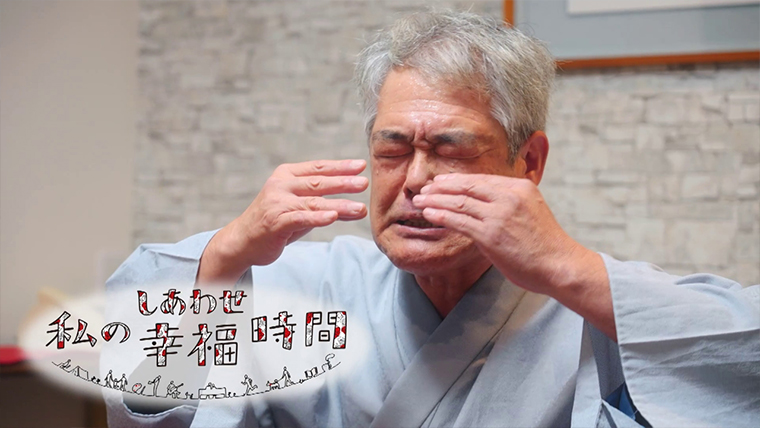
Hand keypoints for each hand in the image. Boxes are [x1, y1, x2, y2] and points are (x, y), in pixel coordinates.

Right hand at [198, 159, 368, 282]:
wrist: (242, 240)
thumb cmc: (276, 222)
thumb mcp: (301, 208)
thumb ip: (325, 204)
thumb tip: (358, 207)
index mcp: (287, 175)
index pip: (318, 168)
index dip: (340, 166)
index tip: (361, 165)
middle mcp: (281, 185)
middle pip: (318, 182)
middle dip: (344, 182)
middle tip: (364, 183)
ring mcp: (277, 203)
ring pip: (314, 202)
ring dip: (339, 205)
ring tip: (360, 208)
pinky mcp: (275, 222)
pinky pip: (300, 218)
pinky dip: (318, 218)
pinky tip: (333, 217)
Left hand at [412, 173, 615, 338]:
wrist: (560, 265)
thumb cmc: (546, 245)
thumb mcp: (531, 212)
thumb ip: (509, 205)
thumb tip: (484, 206)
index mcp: (520, 187)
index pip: (481, 180)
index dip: (457, 180)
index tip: (441, 182)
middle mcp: (509, 196)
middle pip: (467, 186)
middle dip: (442, 187)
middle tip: (424, 189)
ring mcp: (499, 215)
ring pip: (459, 202)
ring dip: (436, 200)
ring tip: (420, 201)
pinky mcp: (491, 235)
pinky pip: (459, 221)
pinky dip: (441, 215)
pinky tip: (429, 214)